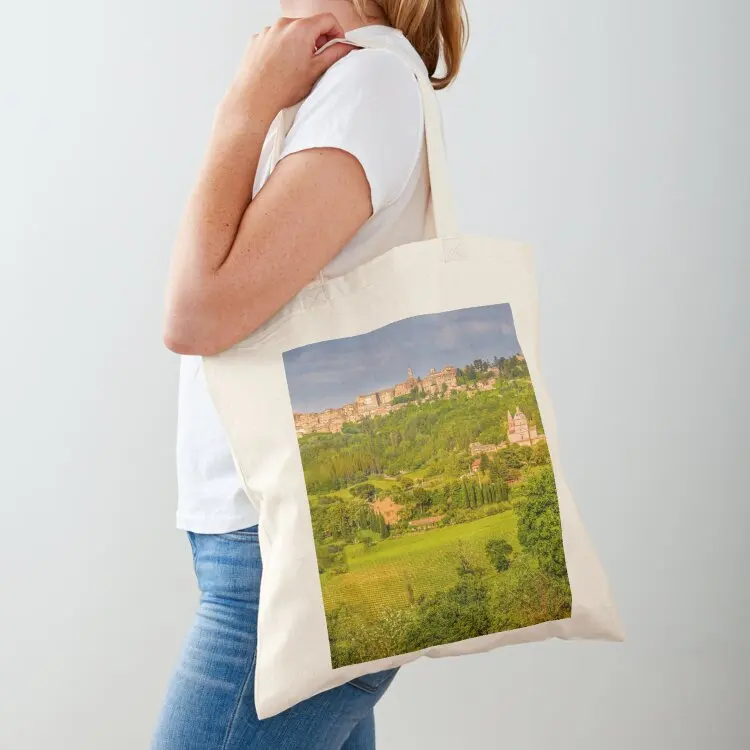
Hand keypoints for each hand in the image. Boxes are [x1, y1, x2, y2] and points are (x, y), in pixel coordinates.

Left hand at [223, 14, 354, 121]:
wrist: (254, 97)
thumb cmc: (282, 87)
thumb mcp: (315, 71)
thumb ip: (334, 54)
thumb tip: (346, 46)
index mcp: (301, 29)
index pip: (327, 19)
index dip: (337, 32)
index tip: (337, 44)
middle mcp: (283, 24)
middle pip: (308, 25)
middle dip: (316, 40)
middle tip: (317, 60)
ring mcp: (268, 31)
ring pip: (291, 33)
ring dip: (298, 44)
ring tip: (296, 67)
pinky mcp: (257, 39)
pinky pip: (275, 39)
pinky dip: (282, 48)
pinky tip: (281, 67)